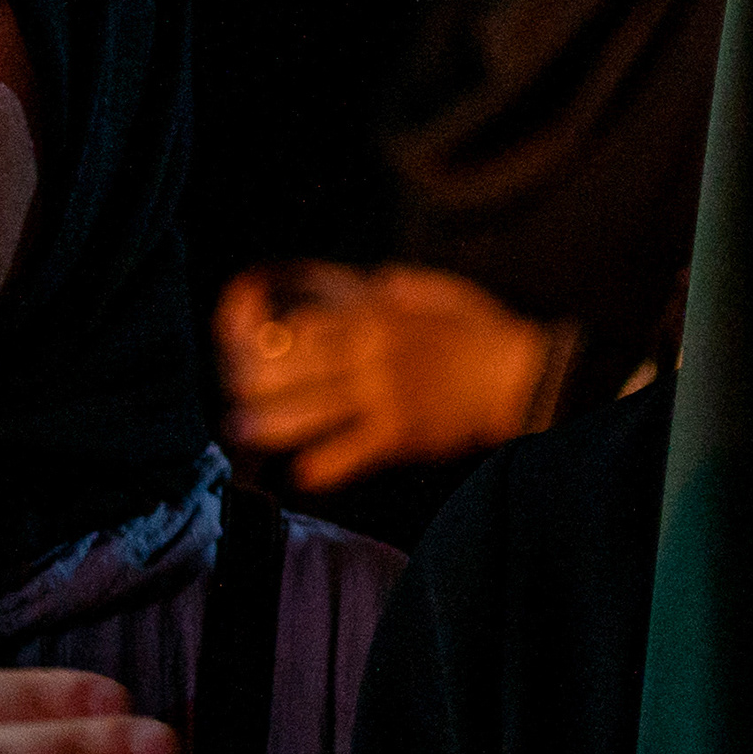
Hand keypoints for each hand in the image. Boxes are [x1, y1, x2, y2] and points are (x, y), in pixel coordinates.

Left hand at [216, 262, 555, 491]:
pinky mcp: (400, 434)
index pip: (300, 327)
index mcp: (374, 316)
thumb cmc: (480, 332)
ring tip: (242, 433)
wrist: (520, 375)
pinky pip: (348, 453)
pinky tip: (300, 474)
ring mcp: (383, 394)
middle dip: (254, 384)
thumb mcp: (438, 292)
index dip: (264, 342)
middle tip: (232, 398)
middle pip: (293, 369)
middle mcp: (370, 353)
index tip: (245, 355)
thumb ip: (399, 287)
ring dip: (270, 425)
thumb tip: (374, 279)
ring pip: (309, 412)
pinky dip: (322, 466)